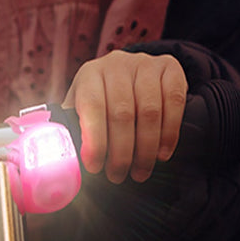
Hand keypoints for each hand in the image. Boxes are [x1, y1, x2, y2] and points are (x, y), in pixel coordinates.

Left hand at [63, 51, 186, 182]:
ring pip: (149, 112)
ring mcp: (146, 64)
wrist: (135, 74)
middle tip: (118, 176)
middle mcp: (117, 64)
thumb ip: (74, 129)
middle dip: (121, 152)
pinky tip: (162, 154)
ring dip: (145, 149)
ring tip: (140, 172)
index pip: (92, 106)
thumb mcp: (83, 107)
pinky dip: (169, 133)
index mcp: (90, 74)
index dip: (94, 139)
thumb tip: (65, 163)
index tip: (95, 167)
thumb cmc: (104, 99)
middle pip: (122, 113)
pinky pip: (174, 102)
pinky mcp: (171, 68)